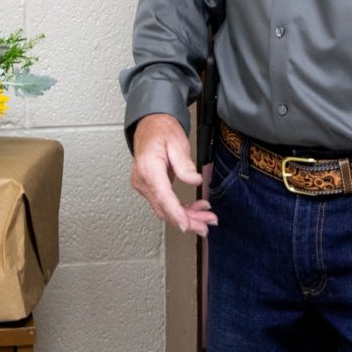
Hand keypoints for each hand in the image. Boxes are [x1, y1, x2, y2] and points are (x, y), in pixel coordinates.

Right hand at [130, 112, 216, 235]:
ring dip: (187, 217)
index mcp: (149, 169)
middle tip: (207, 224)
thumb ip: (184, 163)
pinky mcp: (150, 188)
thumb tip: (195, 180)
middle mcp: (143, 181)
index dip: (175, 213)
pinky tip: (196, 210)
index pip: (163, 197)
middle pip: (165, 209)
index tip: (185, 225)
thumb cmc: (161, 131)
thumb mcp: (177, 142)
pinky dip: (181, 210)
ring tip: (206, 218)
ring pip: (165, 210)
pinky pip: (165, 204)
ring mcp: (145, 186)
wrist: (150, 126)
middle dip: (187, 220)